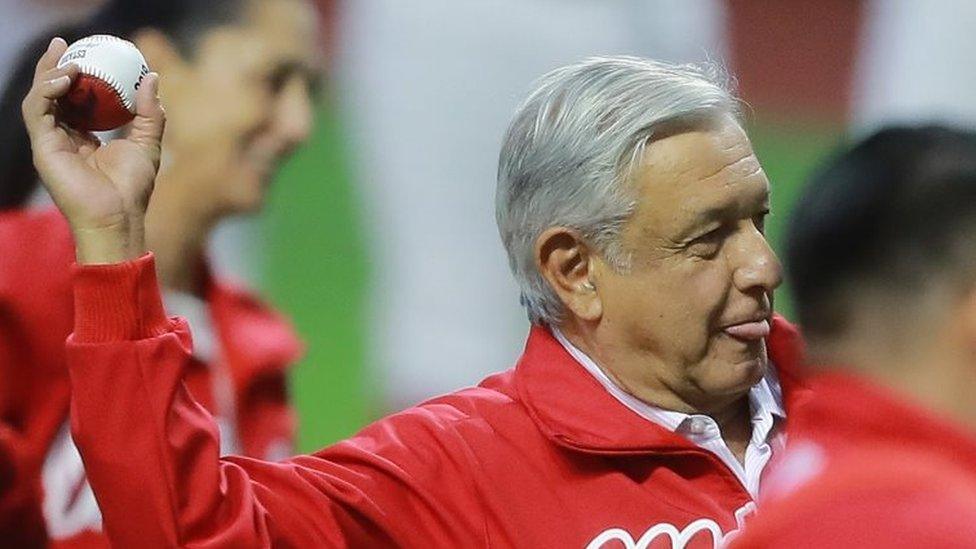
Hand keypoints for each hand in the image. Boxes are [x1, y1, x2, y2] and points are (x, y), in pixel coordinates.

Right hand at [21, 37, 164, 263]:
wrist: (118, 216)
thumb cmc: (132, 187)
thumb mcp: (147, 142)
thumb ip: (149, 112)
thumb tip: (152, 77)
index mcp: (83, 137)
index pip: (73, 99)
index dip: (75, 74)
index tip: (85, 52)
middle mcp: (63, 138)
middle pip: (51, 95)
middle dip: (53, 66)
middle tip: (63, 43)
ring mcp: (50, 143)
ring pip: (39, 98)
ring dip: (50, 75)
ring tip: (68, 61)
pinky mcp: (43, 148)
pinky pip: (36, 111)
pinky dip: (47, 91)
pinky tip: (64, 79)